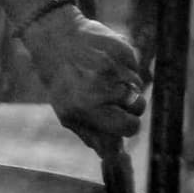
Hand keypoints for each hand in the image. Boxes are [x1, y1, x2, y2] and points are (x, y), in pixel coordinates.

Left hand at [23, 5, 146, 149]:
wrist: (55, 37)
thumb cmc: (61, 81)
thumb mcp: (67, 112)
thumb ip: (92, 135)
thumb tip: (112, 156)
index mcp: (87, 107)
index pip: (129, 127)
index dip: (128, 125)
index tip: (124, 121)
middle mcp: (102, 87)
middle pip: (139, 107)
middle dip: (130, 106)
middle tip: (112, 96)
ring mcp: (114, 66)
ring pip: (138, 87)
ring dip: (127, 85)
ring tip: (104, 76)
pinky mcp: (122, 49)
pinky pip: (136, 67)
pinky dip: (126, 67)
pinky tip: (106, 62)